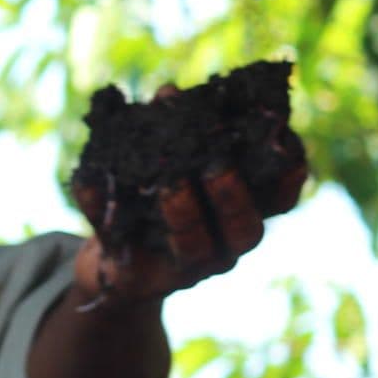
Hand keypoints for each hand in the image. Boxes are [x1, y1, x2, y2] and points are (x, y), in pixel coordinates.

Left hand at [70, 106, 307, 307]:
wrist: (113, 256)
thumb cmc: (155, 197)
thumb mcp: (168, 159)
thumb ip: (173, 129)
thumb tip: (168, 94)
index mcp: (239, 212)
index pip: (280, 200)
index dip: (289, 176)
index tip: (285, 144)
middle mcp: (222, 245)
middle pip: (245, 231)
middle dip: (234, 198)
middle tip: (218, 166)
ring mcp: (184, 269)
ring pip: (195, 248)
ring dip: (184, 214)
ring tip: (170, 185)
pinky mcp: (138, 283)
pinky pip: (121, 249)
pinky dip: (101, 210)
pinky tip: (88, 179)